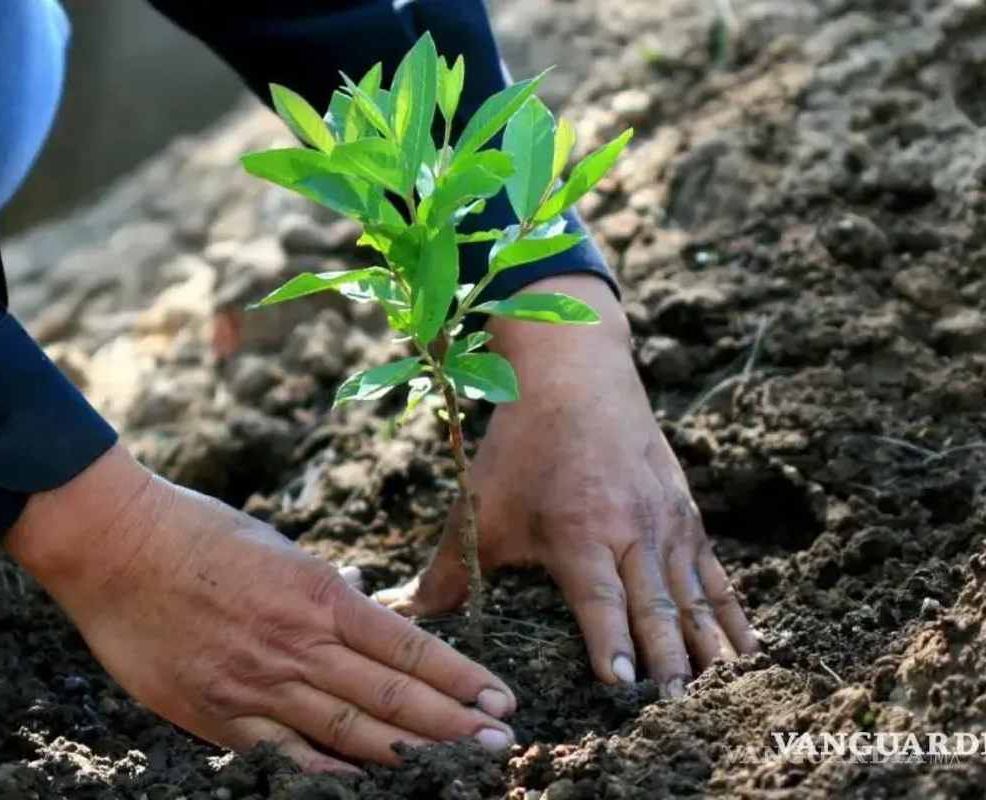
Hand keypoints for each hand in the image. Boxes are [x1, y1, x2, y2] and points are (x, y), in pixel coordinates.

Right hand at [4, 445, 517, 772]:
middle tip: (501, 745)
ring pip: (350, 730)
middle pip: (391, 694)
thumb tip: (363, 605)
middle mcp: (297, 642)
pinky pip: (285, 755)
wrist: (113, 545)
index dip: (459, 677)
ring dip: (410, 752)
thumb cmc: (196, 532)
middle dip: (453, 723)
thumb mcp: (276, 545)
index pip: (406, 645)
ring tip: (459, 768)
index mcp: (317, 592)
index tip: (500, 699)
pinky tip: (370, 787)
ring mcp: (257, 683)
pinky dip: (331, 774)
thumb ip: (322, 586)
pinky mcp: (216, 714)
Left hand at [375, 276, 759, 696]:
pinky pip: (715, 573)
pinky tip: (748, 648)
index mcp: (578, 530)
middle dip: (668, 658)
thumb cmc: (522, 446)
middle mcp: (631, 529)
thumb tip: (401, 612)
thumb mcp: (481, 505)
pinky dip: (732, 612)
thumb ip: (447, 569)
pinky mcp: (686, 515)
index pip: (599, 597)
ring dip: (708, 644)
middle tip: (679, 704)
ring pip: (693, 594)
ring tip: (723, 691)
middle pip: (655, 604)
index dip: (611, 640)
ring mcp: (666, 522)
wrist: (577, 374)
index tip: (624, 682)